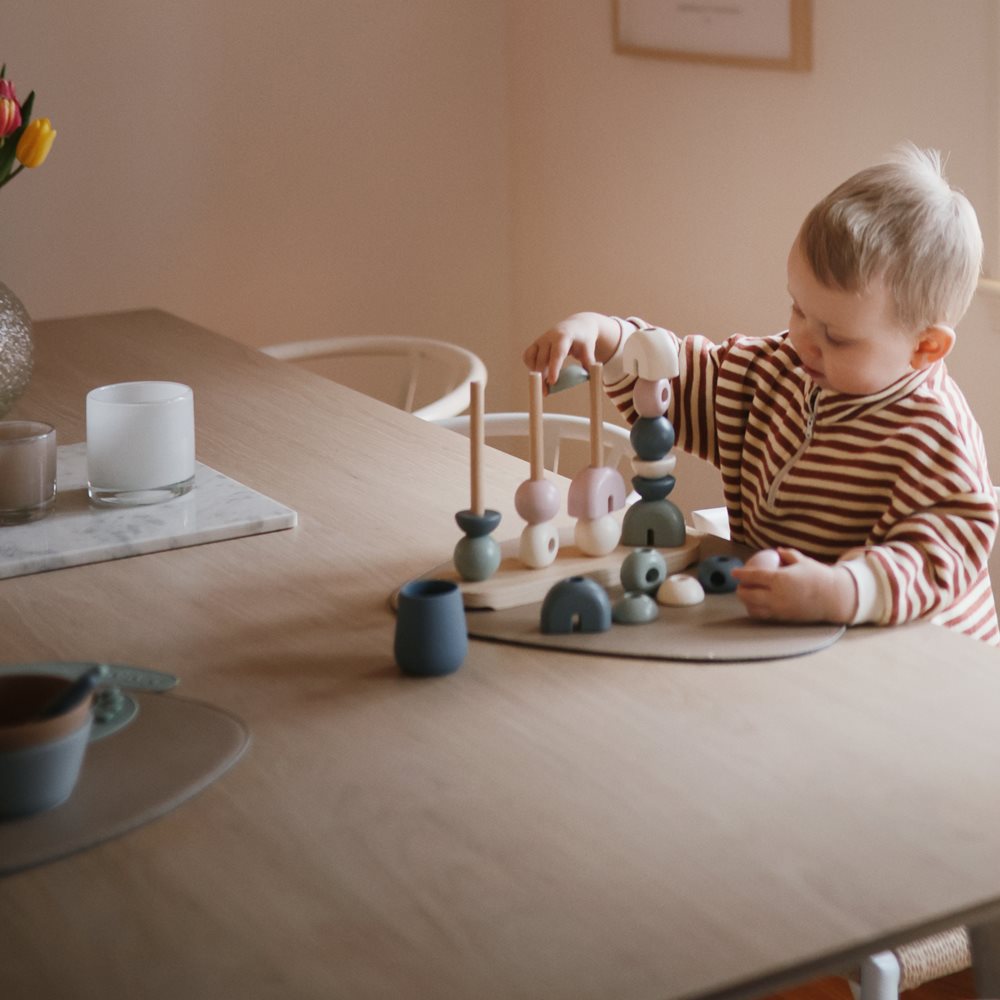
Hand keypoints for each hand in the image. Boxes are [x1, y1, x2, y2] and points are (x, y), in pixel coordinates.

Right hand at [522, 312, 619, 387]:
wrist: (577, 326)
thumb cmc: (583, 340)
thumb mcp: (589, 349)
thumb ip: (589, 363)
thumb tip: (590, 378)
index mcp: (564, 337)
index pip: (557, 354)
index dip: (554, 368)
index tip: (552, 382)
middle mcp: (549, 337)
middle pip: (543, 358)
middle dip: (543, 376)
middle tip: (546, 392)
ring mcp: (541, 340)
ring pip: (532, 357)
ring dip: (536, 372)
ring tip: (543, 385)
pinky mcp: (535, 343)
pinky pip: (528, 356)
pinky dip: (531, 366)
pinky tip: (539, 374)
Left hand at [731, 548, 856, 623]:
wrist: (834, 597)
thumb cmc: (819, 576)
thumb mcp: (803, 561)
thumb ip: (787, 554)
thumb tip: (776, 551)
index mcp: (780, 579)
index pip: (754, 577)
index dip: (741, 574)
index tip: (734, 572)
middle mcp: (777, 596)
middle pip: (748, 594)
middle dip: (740, 590)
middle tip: (739, 585)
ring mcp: (779, 609)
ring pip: (754, 608)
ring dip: (746, 602)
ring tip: (746, 596)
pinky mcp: (784, 618)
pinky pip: (764, 616)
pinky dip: (756, 611)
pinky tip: (756, 606)